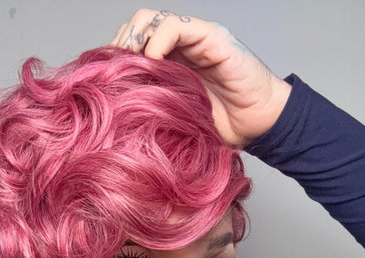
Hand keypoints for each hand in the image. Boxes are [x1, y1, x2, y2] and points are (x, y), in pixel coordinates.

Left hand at [111, 9, 290, 145]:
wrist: (261, 124)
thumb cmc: (224, 128)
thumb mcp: (177, 125)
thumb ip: (152, 117)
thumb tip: (115, 130)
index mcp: (169, 65)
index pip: (130, 46)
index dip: (113, 59)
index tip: (103, 83)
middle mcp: (179, 47)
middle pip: (134, 28)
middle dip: (119, 48)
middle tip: (113, 75)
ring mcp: (194, 39)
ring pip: (149, 20)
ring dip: (134, 41)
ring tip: (131, 68)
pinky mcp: (210, 38)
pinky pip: (174, 27)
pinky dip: (156, 43)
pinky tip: (152, 67)